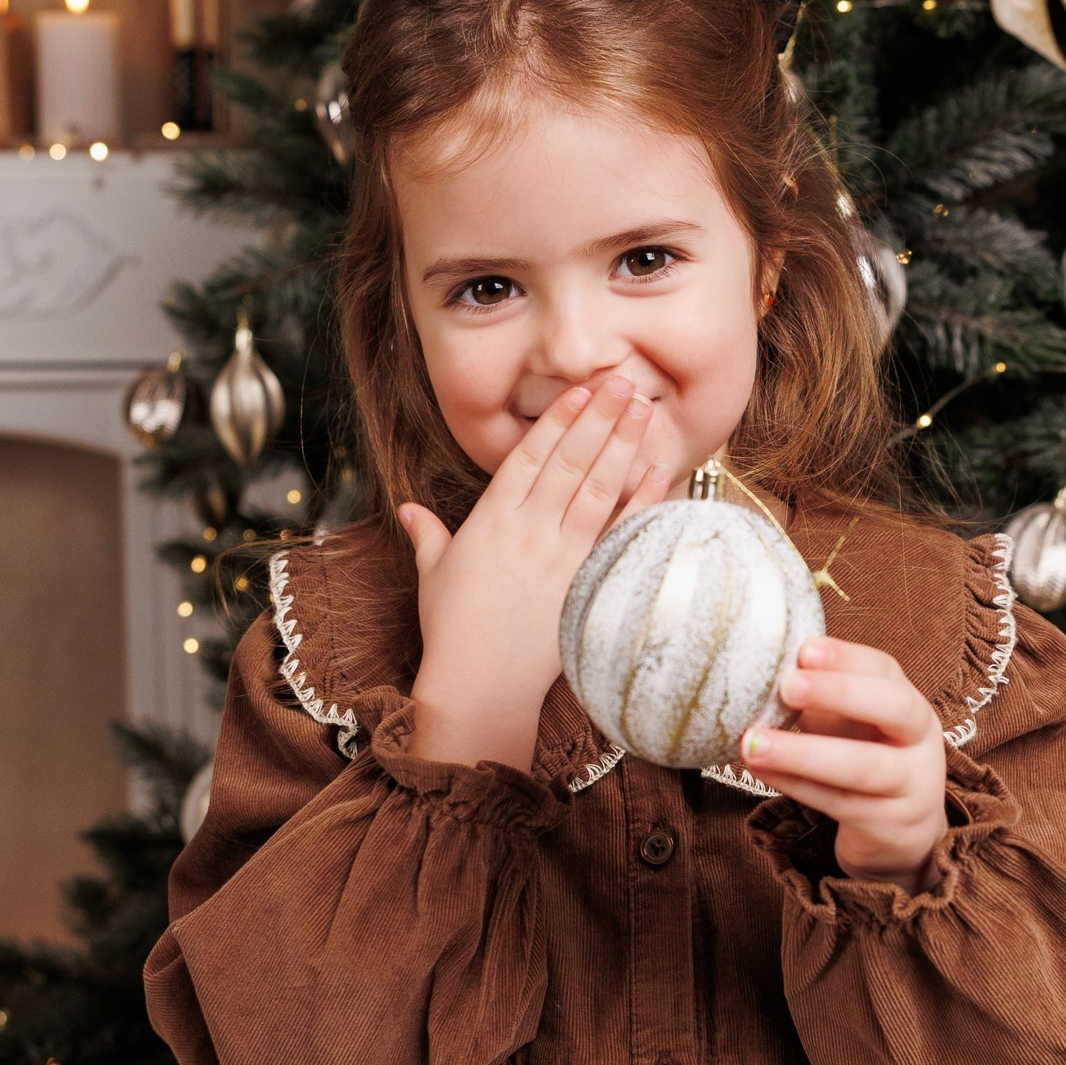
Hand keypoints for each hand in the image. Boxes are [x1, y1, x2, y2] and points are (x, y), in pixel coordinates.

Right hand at [401, 377, 667, 768]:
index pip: (527, 457)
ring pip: (596, 488)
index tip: (578, 390)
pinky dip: (638, 502)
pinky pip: (617, 533)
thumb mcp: (433, 574)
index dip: (555, 421)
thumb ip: (426, 535)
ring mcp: (559, 556)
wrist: (480, 684)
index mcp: (490, 521)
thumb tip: (408, 510)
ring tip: (642, 408)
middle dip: (597, 417)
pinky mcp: (583, 582)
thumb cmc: (454, 631)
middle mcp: (527, 530)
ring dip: (621, 445)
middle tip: (622, 380)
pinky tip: (657, 472)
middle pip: (568, 461)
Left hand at [740, 638, 948, 890]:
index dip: (845, 657)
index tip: (803, 650)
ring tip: (753, 742)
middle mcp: (920, 741)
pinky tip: (762, 770)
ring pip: (862, 767)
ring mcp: (911, 786)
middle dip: (840, 692)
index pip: (885, 670)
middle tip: (787, 686)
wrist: (902, 835)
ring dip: (803, 753)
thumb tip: (764, 673)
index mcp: (910, 704)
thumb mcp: (854, 726)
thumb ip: (822, 699)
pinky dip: (796, 785)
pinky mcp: (889, 825)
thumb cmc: (868, 761)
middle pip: (894, 708)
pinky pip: (839, 803)